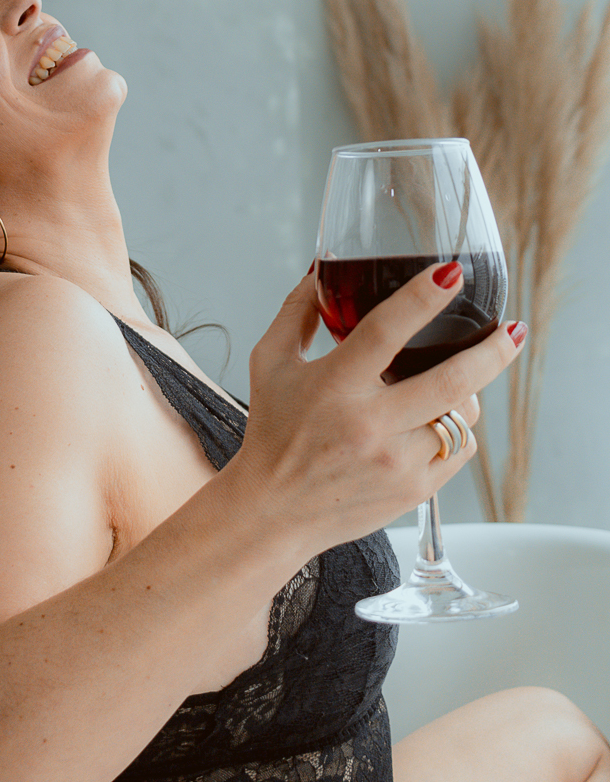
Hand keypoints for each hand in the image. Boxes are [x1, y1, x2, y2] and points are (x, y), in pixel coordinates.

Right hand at [235, 263, 523, 554]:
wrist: (272, 511)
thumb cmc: (272, 433)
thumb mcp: (269, 363)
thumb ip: (296, 312)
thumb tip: (320, 271)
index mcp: (335, 386)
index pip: (387, 330)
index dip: (423, 297)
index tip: (452, 274)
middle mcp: (370, 424)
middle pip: (451, 380)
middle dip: (492, 350)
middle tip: (512, 329)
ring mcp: (396, 462)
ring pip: (462, 417)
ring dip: (470, 391)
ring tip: (464, 376)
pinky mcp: (413, 491)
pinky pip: (459, 451)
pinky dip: (458, 428)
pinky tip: (444, 417)